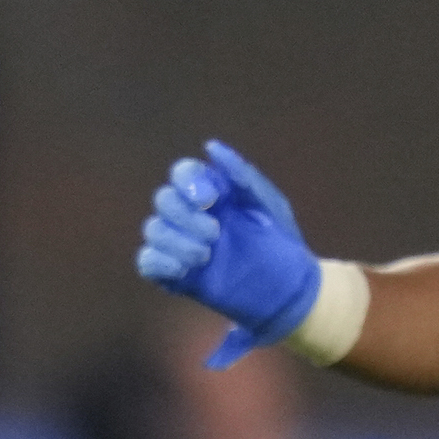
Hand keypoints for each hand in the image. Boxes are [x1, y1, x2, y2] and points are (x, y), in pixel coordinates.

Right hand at [138, 137, 324, 365]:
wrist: (290, 292)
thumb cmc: (282, 244)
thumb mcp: (269, 206)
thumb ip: (242, 177)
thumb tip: (211, 146)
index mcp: (214, 194)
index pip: (183, 174)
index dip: (187, 181)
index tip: (210, 199)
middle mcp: (193, 216)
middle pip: (164, 200)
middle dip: (184, 215)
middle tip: (215, 234)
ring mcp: (183, 245)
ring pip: (154, 230)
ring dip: (176, 241)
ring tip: (206, 256)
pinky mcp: (177, 274)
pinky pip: (148, 262)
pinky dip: (159, 262)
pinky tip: (184, 270)